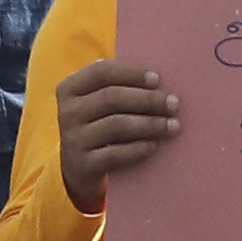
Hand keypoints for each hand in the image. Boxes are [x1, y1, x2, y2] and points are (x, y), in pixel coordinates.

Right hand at [56, 58, 179, 207]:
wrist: (77, 167)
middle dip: (148, 100)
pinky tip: (155, 145)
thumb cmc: (97, 125)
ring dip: (150, 124)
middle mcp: (67, 112)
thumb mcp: (97, 103)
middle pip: (112, 98)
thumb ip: (118, 87)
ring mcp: (73, 140)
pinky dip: (138, 148)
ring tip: (173, 126)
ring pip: (117, 125)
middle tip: (174, 104)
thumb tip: (158, 82)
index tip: (157, 79)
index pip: (101, 72)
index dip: (131, 73)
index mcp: (70, 88)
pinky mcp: (83, 165)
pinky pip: (115, 154)